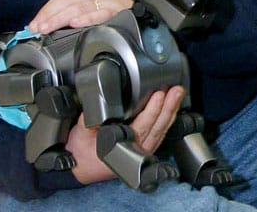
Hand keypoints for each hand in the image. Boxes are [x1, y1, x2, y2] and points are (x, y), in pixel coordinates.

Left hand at [28, 0, 132, 33]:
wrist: (150, 7)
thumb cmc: (123, 8)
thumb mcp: (99, 4)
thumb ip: (80, 10)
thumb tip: (56, 24)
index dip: (47, 9)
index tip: (35, 22)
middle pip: (68, 1)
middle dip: (50, 15)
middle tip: (37, 27)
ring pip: (80, 7)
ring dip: (61, 18)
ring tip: (48, 27)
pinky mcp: (120, 10)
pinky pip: (101, 13)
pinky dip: (86, 18)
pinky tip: (75, 23)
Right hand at [66, 86, 185, 184]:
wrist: (79, 166)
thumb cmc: (82, 151)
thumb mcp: (82, 132)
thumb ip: (92, 118)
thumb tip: (100, 103)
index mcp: (123, 148)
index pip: (142, 127)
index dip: (152, 110)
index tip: (159, 95)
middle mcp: (136, 151)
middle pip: (157, 128)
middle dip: (168, 107)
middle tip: (176, 91)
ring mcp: (142, 150)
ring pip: (161, 130)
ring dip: (170, 111)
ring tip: (177, 95)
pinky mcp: (144, 147)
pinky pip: (160, 133)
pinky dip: (167, 119)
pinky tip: (171, 108)